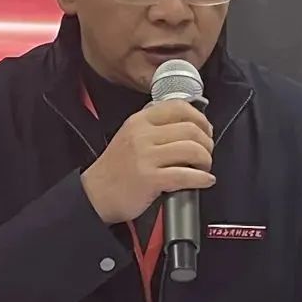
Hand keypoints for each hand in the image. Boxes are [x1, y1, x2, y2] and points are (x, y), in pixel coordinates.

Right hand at [81, 101, 214, 224]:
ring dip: (206, 160)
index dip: (200, 119)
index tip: (206, 130)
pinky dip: (202, 178)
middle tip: (206, 153)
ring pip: (192, 150)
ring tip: (203, 168)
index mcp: (140, 121)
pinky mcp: (150, 179)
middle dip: (207, 143)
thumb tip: (192, 126)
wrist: (95, 194)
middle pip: (191, 130)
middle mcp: (142, 135)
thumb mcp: (131, 136)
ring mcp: (145, 157)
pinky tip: (204, 180)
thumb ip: (156, 127)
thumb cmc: (116, 168)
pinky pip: (186, 175)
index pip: (179, 107)